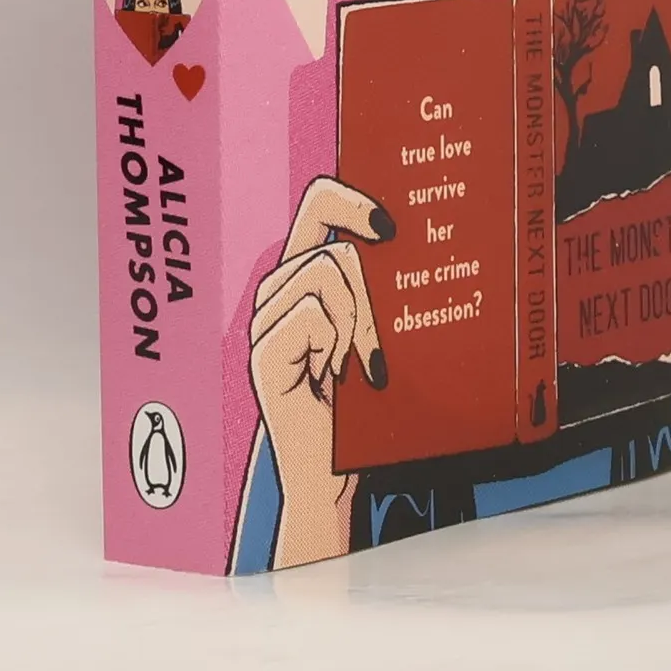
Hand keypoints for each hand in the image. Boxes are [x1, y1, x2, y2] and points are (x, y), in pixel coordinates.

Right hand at [247, 174, 391, 567]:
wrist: (332, 471)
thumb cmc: (358, 403)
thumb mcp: (370, 331)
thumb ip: (375, 287)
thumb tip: (406, 242)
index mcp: (302, 276)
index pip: (317, 206)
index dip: (350, 199)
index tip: (388, 226)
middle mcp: (277, 291)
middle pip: (336, 251)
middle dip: (370, 300)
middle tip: (372, 352)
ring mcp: (265, 321)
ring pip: (328, 276)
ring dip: (356, 327)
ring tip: (351, 367)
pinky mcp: (264, 352)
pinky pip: (314, 315)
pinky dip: (336, 345)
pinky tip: (332, 376)